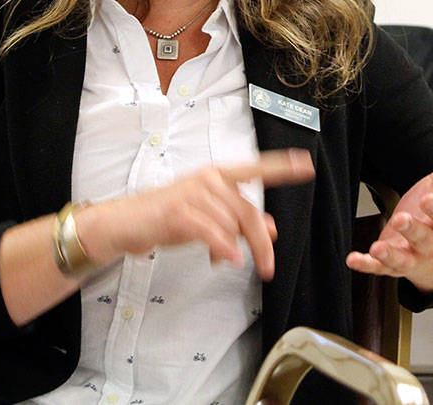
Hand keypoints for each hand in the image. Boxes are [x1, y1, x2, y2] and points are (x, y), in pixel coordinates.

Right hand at [78, 148, 313, 280]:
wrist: (127, 223)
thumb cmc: (167, 218)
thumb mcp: (207, 217)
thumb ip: (238, 220)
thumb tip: (271, 228)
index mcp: (216, 176)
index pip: (254, 169)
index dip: (280, 167)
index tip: (305, 164)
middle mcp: (207, 179)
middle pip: (248, 212)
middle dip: (261, 243)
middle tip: (268, 267)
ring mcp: (193, 193)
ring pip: (231, 225)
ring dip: (232, 249)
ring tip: (219, 259)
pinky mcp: (180, 212)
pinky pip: (213, 233)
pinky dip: (223, 249)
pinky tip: (227, 260)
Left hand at [346, 137, 432, 292]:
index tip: (429, 199)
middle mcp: (430, 245)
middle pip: (423, 239)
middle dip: (412, 230)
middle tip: (401, 219)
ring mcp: (411, 257)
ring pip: (402, 259)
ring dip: (389, 255)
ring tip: (377, 248)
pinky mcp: (392, 266)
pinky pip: (379, 268)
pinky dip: (366, 265)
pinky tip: (352, 259)